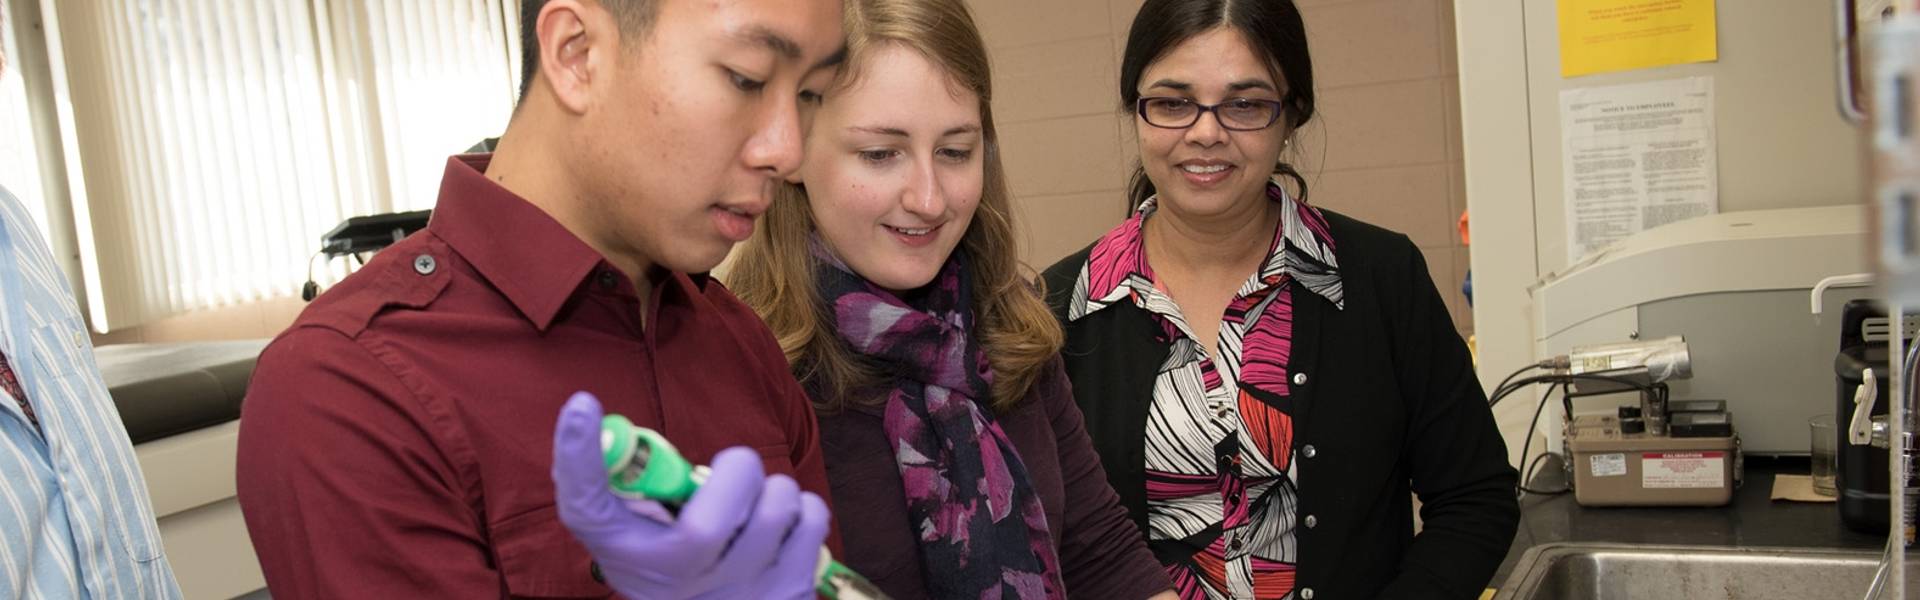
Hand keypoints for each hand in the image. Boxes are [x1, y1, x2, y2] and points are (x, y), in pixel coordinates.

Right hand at [550, 392, 830, 599]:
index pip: (587, 509)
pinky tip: (782, 528)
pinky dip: (803, 510)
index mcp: (629, 555)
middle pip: (708, 523)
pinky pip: (812, 519)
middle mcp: (677, 584)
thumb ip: (626, 485)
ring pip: (775, 507)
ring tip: (757, 505)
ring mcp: (737, 595)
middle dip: (736, 471)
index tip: (582, 405)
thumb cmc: (675, 562)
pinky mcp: (790, 593)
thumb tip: (589, 413)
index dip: (578, 458)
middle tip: (731, 473)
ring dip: (773, 490)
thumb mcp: (637, 534)